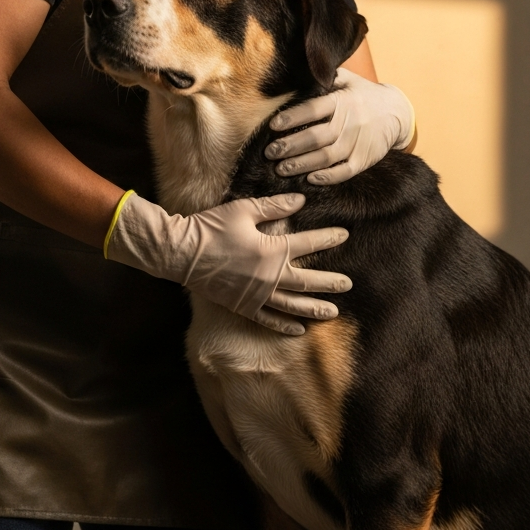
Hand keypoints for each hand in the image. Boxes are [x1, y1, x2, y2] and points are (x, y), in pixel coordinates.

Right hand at [104, 191, 351, 334]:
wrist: (181, 252)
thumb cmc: (211, 227)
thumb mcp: (243, 209)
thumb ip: (274, 206)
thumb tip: (301, 200)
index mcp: (270, 250)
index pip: (307, 243)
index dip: (327, 238)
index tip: (343, 235)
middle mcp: (268, 277)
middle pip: (307, 281)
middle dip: (330, 282)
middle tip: (349, 284)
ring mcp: (256, 295)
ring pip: (292, 305)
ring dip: (314, 308)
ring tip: (333, 311)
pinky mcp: (242, 306)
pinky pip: (268, 320)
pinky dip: (285, 326)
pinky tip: (299, 330)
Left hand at [266, 67, 414, 184]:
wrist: (397, 111)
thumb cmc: (363, 94)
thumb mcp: (347, 79)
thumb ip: (325, 78)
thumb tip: (297, 69)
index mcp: (342, 100)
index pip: (313, 109)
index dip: (292, 118)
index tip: (272, 126)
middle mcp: (350, 122)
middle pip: (315, 137)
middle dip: (290, 146)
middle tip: (270, 152)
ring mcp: (358, 142)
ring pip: (326, 157)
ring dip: (302, 165)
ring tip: (281, 169)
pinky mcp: (365, 159)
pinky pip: (344, 171)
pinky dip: (327, 177)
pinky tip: (310, 179)